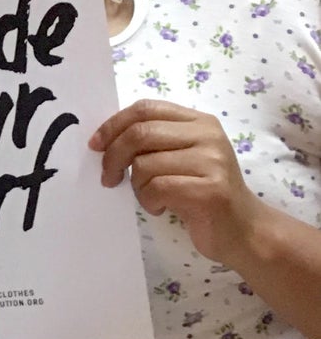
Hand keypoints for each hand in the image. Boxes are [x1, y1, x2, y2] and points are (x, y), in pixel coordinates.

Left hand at [90, 98, 264, 265]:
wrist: (242, 229)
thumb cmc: (202, 193)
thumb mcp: (180, 158)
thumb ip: (153, 142)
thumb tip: (103, 140)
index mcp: (199, 121)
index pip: (145, 109)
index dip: (113, 124)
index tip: (95, 145)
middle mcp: (208, 135)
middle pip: (139, 134)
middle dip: (113, 157)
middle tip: (108, 179)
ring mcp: (212, 161)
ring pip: (144, 164)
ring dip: (137, 186)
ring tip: (153, 197)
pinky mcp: (210, 189)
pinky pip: (156, 188)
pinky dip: (149, 201)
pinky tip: (162, 208)